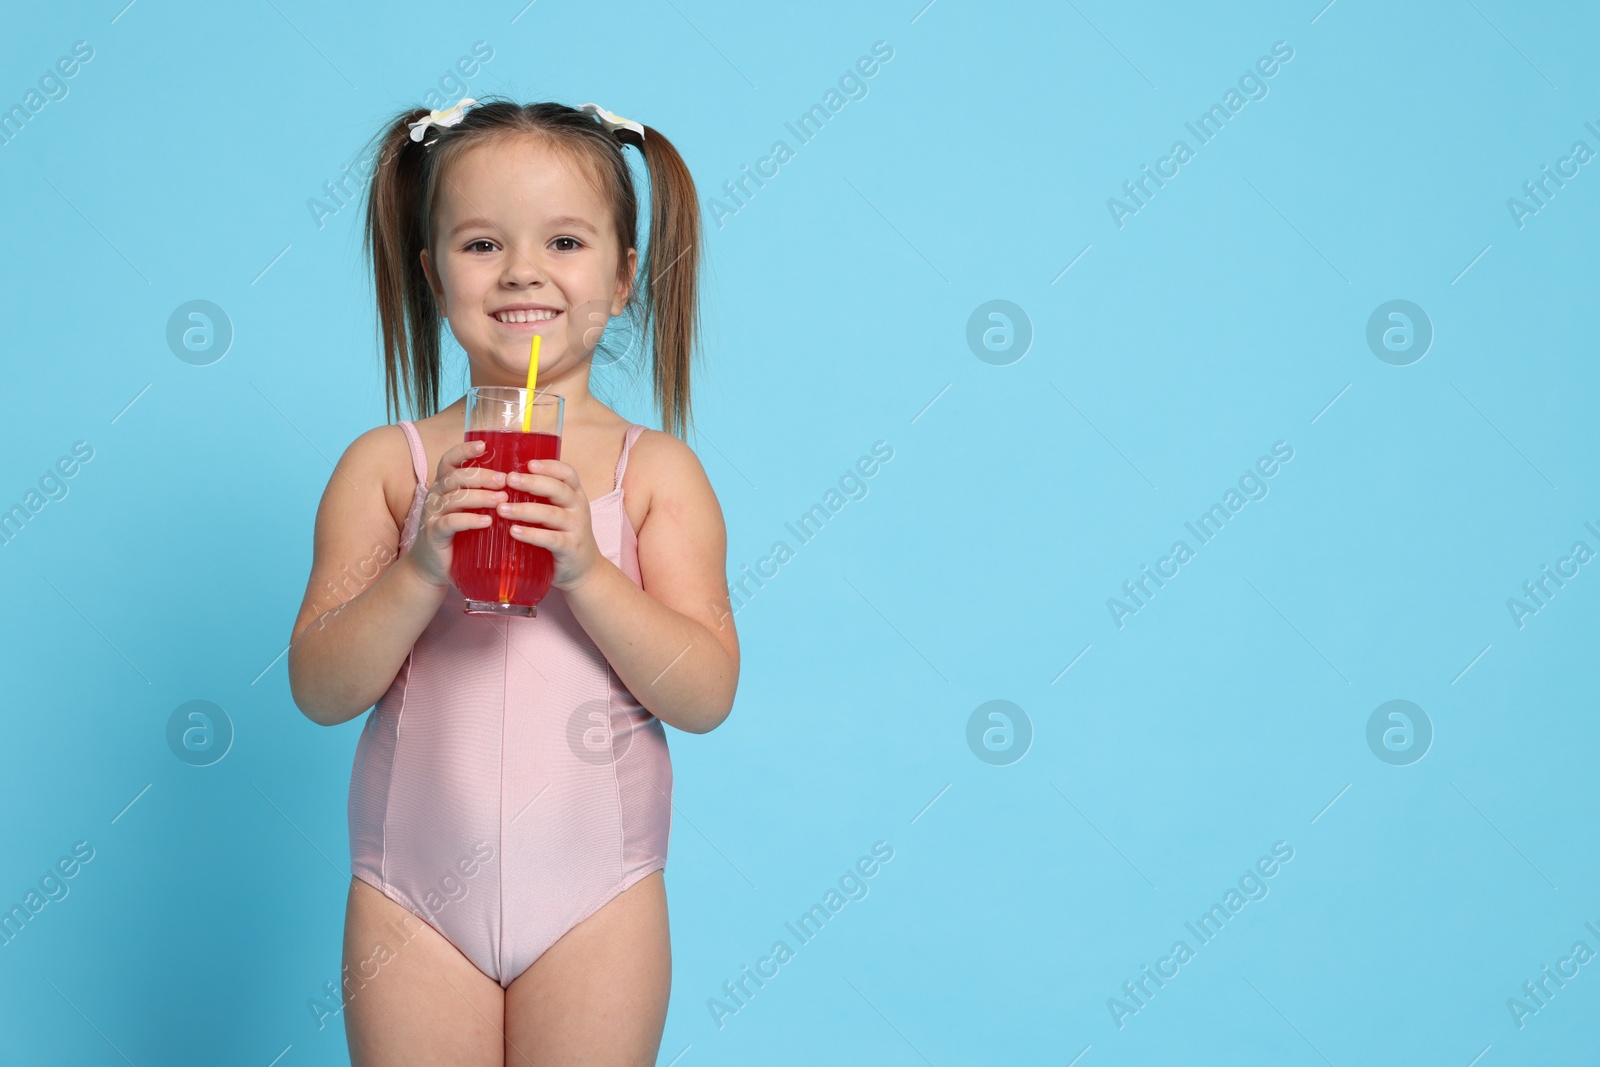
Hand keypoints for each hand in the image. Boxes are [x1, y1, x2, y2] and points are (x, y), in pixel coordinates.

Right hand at [405, 439, 507, 589]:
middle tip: (504, 480)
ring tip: (502, 500)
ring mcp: (432, 515)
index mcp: (445, 485)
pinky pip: (450, 522)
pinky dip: (470, 520)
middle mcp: (436, 495)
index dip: (463, 450)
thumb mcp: (471, 511)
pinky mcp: (434, 534)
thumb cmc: (460, 535)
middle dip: (482, 476)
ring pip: (455, 498)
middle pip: (456, 477)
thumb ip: (486, 495)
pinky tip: (487, 521)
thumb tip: (520, 480)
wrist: (434, 567)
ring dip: (480, 497)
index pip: (449, 460)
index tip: (483, 445)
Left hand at [498, 459, 604, 591]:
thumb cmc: (563, 536)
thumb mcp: (558, 513)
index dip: (550, 466)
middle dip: (533, 482)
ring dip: (525, 510)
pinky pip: (550, 539)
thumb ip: (542, 499)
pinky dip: (531, 534)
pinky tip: (513, 531)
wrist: (584, 570)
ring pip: (551, 514)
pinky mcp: (570, 548)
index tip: (529, 463)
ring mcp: (576, 529)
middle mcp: (578, 509)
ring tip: (502, 509)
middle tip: (509, 479)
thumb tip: (504, 481)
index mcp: (575, 496)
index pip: (568, 474)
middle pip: (558, 489)